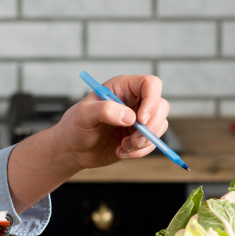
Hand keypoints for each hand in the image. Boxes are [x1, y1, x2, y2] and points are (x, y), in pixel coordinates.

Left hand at [54, 74, 170, 168]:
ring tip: (123, 146)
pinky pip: (152, 142)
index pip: (150, 84)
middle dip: (151, 127)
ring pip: (159, 126)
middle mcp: (134, 101)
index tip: (140, 119)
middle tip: (134, 140)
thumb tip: (129, 116)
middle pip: (161, 106)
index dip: (152, 100)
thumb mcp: (83, 115)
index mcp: (122, 87)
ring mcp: (138, 119)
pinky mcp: (139, 136)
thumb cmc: (74, 126)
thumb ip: (104, 110)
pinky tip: (121, 151)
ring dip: (144, 141)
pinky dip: (140, 151)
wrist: (73, 149)